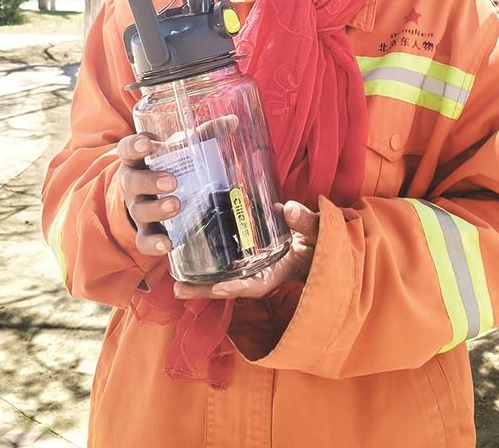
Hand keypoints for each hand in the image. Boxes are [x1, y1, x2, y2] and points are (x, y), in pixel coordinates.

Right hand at [115, 115, 238, 257]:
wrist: (148, 195)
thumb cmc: (167, 165)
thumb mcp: (179, 148)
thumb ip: (203, 134)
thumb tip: (232, 120)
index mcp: (137, 159)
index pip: (127, 149)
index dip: (134, 146)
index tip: (147, 145)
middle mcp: (132, 183)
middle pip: (133, 181)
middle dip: (151, 182)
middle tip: (172, 182)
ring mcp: (137, 208)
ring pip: (140, 210)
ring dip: (157, 209)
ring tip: (175, 206)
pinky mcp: (144, 230)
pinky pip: (144, 239)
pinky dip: (154, 243)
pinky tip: (168, 244)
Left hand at [173, 200, 318, 299]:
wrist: (323, 243)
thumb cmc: (323, 241)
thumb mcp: (320, 232)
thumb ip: (306, 221)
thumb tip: (288, 209)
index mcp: (280, 272)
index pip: (256, 285)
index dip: (236, 287)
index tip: (216, 288)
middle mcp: (264, 274)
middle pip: (232, 287)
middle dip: (206, 290)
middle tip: (177, 289)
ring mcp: (255, 268)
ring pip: (225, 278)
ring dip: (202, 281)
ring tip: (174, 280)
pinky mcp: (250, 259)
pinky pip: (227, 266)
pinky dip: (210, 266)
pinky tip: (189, 260)